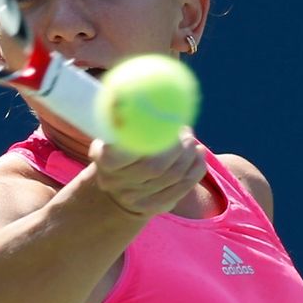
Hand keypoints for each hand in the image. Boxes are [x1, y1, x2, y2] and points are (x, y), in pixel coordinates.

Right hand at [88, 128, 206, 216]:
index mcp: (104, 162)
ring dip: (188, 155)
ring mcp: (136, 199)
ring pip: (173, 176)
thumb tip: (134, 95)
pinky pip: (183, 187)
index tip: (160, 124)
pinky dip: (196, 169)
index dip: (146, 138)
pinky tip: (198, 154)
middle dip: (176, 146)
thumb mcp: (112, 134)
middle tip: (185, 131)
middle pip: (154, 166)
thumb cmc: (117, 149)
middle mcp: (117, 184)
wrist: (115, 189)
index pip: (124, 151)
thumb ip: (123, 120)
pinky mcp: (156, 207)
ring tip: (190, 139)